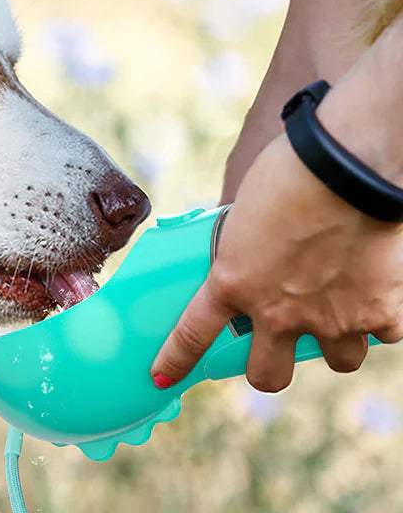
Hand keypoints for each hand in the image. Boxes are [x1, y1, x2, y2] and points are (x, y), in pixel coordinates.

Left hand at [151, 134, 402, 391]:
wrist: (347, 166)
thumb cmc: (289, 172)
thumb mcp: (243, 213)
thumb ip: (242, 246)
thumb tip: (247, 251)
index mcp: (233, 282)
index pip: (193, 333)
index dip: (176, 360)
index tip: (163, 376)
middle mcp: (278, 312)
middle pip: (267, 376)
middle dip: (268, 368)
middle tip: (274, 343)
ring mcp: (330, 319)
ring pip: (337, 361)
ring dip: (335, 341)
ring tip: (338, 309)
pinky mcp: (379, 314)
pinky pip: (382, 333)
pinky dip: (380, 317)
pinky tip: (374, 289)